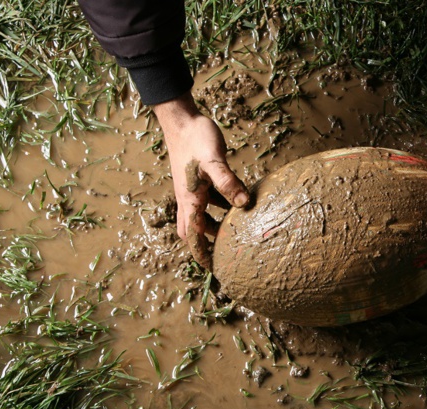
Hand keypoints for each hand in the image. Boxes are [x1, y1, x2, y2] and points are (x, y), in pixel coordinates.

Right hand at [153, 91, 248, 267]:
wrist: (182, 119)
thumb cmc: (196, 139)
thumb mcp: (213, 161)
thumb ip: (228, 182)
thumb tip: (244, 204)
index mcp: (189, 199)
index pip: (192, 235)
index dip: (200, 254)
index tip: (211, 270)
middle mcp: (188, 198)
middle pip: (193, 230)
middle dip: (206, 243)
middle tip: (224, 253)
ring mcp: (193, 188)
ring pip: (202, 215)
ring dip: (216, 225)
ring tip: (236, 232)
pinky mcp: (199, 178)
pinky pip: (209, 200)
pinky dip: (221, 206)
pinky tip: (239, 202)